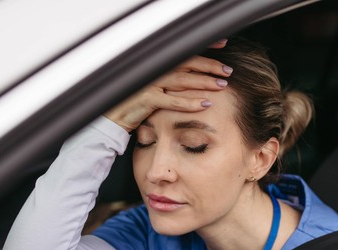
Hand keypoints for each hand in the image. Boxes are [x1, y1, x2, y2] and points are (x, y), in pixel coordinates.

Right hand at [105, 39, 231, 131]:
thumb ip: (170, 79)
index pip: (184, 51)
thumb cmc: (133, 103)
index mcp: (155, 63)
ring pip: (183, 80)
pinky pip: (173, 101)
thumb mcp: (152, 86)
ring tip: (222, 85)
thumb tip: (195, 75)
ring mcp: (149, 83)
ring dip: (205, 82)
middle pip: (187, 63)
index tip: (222, 43)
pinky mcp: (146, 99)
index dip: (204, 46)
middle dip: (210, 65)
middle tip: (227, 70)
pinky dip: (190, 102)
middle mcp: (153, 69)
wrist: (110, 118)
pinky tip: (205, 104)